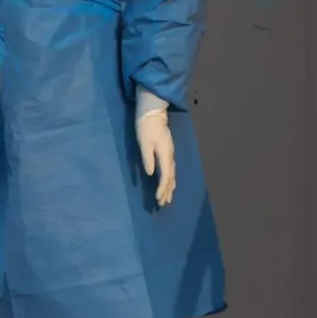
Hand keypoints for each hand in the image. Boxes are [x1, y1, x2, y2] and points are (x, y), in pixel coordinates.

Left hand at [135, 87, 176, 207]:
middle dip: (167, 192)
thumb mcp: (144, 142)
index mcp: (165, 155)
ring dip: (170, 187)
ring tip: (167, 199)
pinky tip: (169, 183)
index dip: (162, 189)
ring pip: (172, 174)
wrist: (153, 113)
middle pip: (171, 178)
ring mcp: (170, 153)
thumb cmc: (146, 127)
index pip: (166, 176)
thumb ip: (147, 158)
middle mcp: (170, 156)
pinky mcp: (168, 151)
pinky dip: (170, 179)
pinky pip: (171, 169)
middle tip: (162, 204)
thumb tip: (150, 174)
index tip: (158, 199)